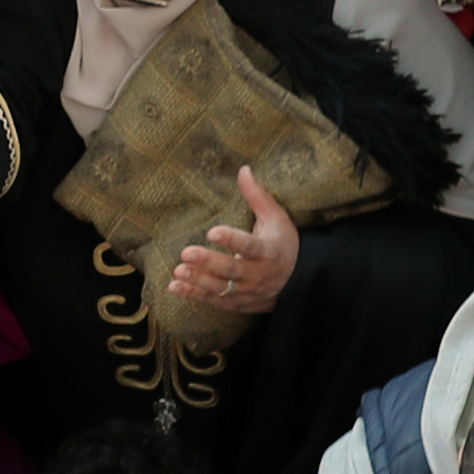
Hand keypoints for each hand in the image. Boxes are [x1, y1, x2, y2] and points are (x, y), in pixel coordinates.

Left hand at [169, 165, 298, 312]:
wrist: (298, 282)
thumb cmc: (283, 244)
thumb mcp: (276, 219)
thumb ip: (257, 196)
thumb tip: (243, 169)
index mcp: (269, 251)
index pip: (250, 246)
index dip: (233, 240)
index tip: (213, 231)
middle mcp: (258, 274)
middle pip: (232, 269)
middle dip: (209, 262)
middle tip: (186, 253)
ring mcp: (247, 292)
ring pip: (221, 288)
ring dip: (198, 280)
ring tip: (178, 270)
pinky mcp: (236, 303)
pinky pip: (214, 301)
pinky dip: (194, 295)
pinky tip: (175, 286)